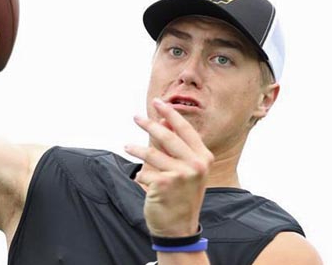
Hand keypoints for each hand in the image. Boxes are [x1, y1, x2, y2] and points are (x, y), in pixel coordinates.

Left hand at [125, 98, 213, 236]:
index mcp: (204, 157)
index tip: (157, 102)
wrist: (179, 228)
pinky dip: (140, 176)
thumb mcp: (186, 170)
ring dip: (137, 149)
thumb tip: (164, 122)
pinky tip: (141, 181)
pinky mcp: (165, 183)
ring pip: (152, 153)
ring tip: (127, 146)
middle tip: (136, 117)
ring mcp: (182, 174)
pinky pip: (145, 172)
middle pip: (168, 135)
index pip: (185, 129)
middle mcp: (196, 164)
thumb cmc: (181, 197)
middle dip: (149, 124)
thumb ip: (176, 147)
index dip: (170, 113)